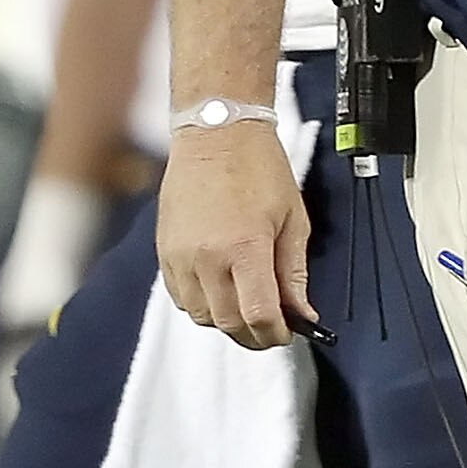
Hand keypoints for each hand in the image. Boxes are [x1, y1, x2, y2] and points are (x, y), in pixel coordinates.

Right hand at [157, 123, 315, 348]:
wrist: (216, 132)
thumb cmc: (259, 168)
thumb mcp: (293, 220)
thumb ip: (295, 273)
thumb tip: (302, 313)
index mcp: (245, 247)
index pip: (259, 315)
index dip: (277, 334)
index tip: (288, 331)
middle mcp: (207, 257)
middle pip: (229, 323)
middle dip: (254, 334)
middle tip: (272, 327)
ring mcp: (180, 256)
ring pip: (202, 316)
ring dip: (227, 320)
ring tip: (247, 304)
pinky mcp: (164, 252)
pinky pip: (182, 297)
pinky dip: (203, 304)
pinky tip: (221, 289)